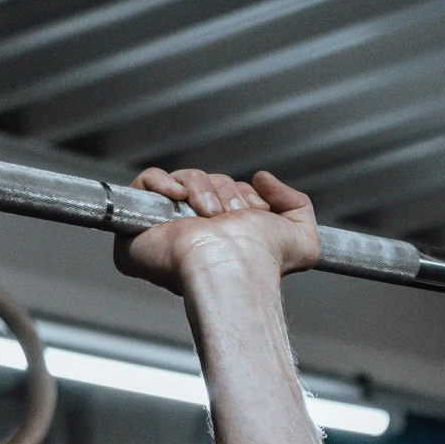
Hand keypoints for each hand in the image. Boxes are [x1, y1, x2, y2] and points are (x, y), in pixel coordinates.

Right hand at [113, 166, 320, 294]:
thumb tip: (264, 180)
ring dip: (203, 190)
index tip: (254, 212)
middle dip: (226, 192)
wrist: (230, 264)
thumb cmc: (262, 262)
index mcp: (229, 237)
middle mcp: (200, 233)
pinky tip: (180, 199)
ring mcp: (169, 229)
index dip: (244, 195)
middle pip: (211, 182)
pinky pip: (147, 181)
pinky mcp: (140, 226)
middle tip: (231, 219)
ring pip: (186, 178)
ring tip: (209, 218)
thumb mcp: (304, 241)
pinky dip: (164, 182)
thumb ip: (299, 205)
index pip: (231, 192)